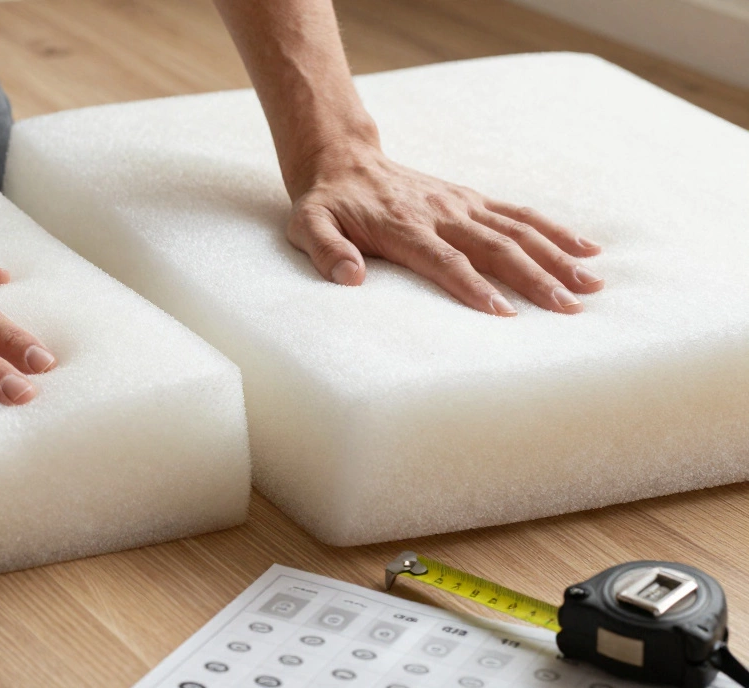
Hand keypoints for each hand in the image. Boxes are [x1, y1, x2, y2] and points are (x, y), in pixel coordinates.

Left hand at [287, 143, 602, 314]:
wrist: (342, 161)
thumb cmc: (325, 205)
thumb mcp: (308, 227)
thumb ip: (326, 250)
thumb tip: (349, 277)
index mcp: (403, 227)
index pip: (445, 260)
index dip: (473, 286)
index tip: (502, 313)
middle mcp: (441, 213)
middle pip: (495, 247)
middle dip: (534, 278)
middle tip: (568, 309)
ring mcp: (461, 204)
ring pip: (518, 230)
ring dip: (556, 257)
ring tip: (591, 285)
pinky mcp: (472, 199)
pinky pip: (520, 214)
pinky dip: (555, 231)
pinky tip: (587, 249)